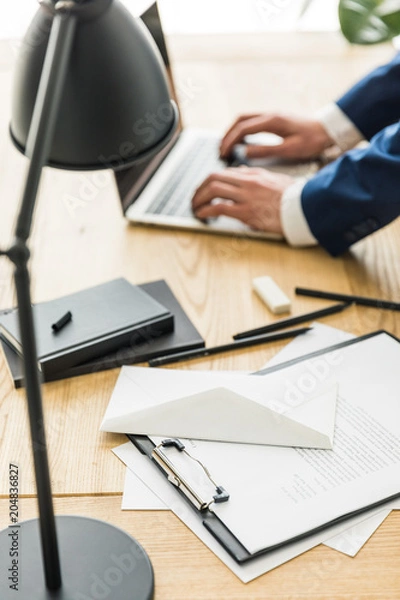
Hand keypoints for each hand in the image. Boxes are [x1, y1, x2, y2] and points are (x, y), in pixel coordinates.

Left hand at [192, 167, 294, 233]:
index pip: (224, 173)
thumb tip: (242, 172)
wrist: (305, 207)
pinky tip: (202, 215)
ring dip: (199, 199)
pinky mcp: (247, 212)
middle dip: (199, 188)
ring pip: (213, 190)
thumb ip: (256, 176)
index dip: (209, 180)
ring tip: (195, 207)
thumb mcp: (275, 180)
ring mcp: (246, 196)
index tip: (204, 189)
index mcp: (254, 175)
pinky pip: (219, 208)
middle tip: (195, 198)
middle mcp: (248, 182)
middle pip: (213, 178)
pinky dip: (206, 210)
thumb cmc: (294, 197)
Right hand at [219, 113, 333, 160]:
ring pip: (245, 119)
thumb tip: (245, 153)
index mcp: (272, 121)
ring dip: (234, 131)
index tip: (223, 153)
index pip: (242, 129)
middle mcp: (270, 115)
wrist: (329, 130)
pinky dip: (243, 130)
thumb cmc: (313, 141)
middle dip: (227, 135)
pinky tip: (243, 141)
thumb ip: (266, 151)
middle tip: (221, 149)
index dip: (230, 141)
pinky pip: (253, 122)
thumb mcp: (289, 150)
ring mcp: (273, 116)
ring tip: (228, 146)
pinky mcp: (276, 120)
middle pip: (240, 120)